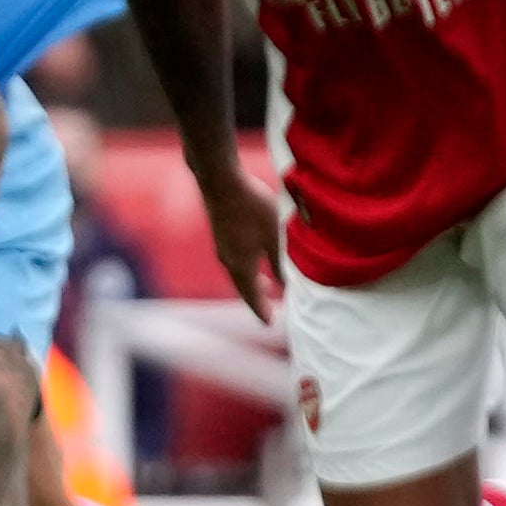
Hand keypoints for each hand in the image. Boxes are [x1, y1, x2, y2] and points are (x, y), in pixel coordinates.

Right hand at [196, 162, 286, 319]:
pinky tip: (253, 259)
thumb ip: (279, 263)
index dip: (262, 311)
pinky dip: (244, 270)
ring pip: (237, 274)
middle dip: (256, 300)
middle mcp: (228, 261)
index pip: (252, 298)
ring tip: (265, 284)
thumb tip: (284, 285)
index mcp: (242, 266)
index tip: (270, 323)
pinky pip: (233, 262)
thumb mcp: (273, 237)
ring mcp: (222, 248)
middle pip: (242, 289)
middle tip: (270, 310)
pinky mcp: (220, 235)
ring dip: (250, 284)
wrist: (221, 181)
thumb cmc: (252, 208)